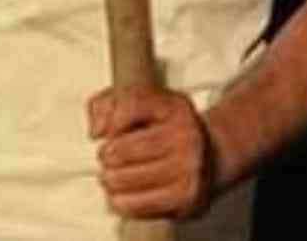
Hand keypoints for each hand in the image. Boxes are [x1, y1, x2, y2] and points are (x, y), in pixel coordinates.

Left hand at [87, 85, 214, 218]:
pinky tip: (118, 197)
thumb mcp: (141, 102)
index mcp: (174, 105)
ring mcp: (189, 166)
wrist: (210, 155)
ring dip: (111, 180)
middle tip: (105, 158)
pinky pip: (144, 204)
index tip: (103, 132)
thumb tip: (96, 132)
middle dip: (107, 156)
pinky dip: (123, 203)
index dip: (111, 119)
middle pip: (127, 147)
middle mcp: (185, 133)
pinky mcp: (187, 196)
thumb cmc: (163, 127)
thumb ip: (108, 104)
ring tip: (109, 177)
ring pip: (131, 177)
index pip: (133, 103)